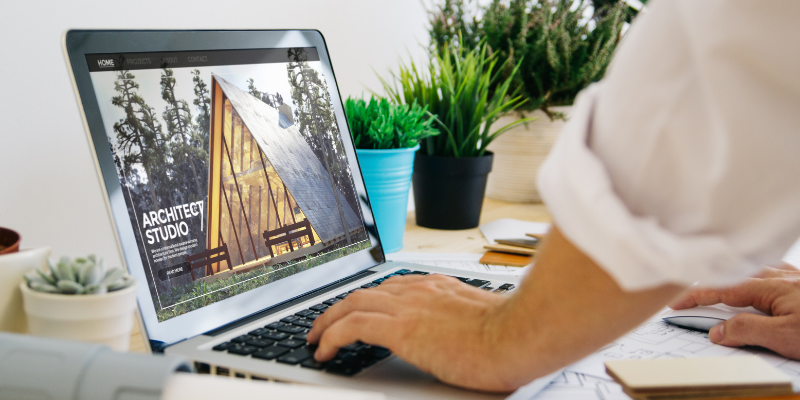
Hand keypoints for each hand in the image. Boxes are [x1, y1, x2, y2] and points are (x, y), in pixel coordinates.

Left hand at [307, 274, 512, 391]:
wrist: (518, 336)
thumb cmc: (511, 334)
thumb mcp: (482, 321)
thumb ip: (461, 322)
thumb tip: (461, 337)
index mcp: (437, 287)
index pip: (390, 287)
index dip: (369, 299)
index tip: (358, 311)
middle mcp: (418, 290)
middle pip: (364, 292)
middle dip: (339, 308)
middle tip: (324, 324)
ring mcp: (408, 306)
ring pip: (351, 305)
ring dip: (327, 321)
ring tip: (316, 338)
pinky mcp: (401, 328)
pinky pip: (351, 327)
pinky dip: (332, 336)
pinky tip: (324, 351)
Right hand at [670, 265, 799, 358]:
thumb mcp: (785, 337)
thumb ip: (748, 330)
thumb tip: (718, 331)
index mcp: (774, 287)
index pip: (723, 289)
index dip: (695, 296)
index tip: (676, 304)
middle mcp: (784, 278)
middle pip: (734, 278)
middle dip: (710, 289)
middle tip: (692, 303)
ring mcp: (796, 280)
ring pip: (754, 274)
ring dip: (732, 284)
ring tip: (720, 297)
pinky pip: (774, 276)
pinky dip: (756, 281)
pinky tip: (757, 289)